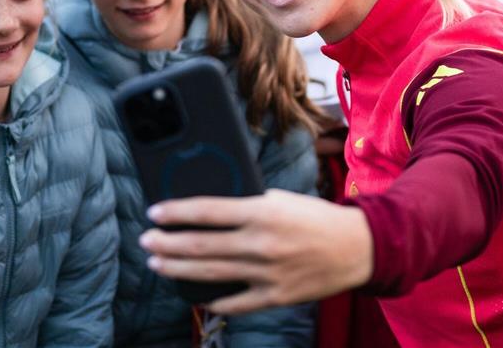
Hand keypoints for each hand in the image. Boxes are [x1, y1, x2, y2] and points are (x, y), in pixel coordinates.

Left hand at [140, 188, 373, 314]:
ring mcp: (266, 273)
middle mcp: (260, 243)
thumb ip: (249, 204)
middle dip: (168, 243)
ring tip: (156, 263)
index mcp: (262, 212)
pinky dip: (212, 299)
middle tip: (145, 241)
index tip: (154, 212)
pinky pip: (235, 302)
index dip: (177, 212)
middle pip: (201, 245)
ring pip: (210, 272)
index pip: (208, 211)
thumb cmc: (317, 218)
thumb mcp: (282, 199)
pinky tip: (194, 294)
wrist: (357, 248)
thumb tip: (213, 211)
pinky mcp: (275, 296)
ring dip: (178, 268)